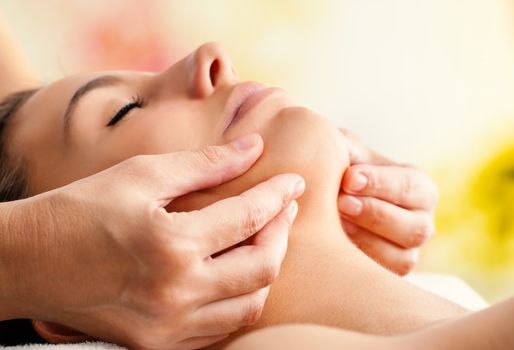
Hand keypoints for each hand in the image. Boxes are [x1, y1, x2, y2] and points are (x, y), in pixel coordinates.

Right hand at [2, 134, 303, 349]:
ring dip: (266, 268)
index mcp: (170, 245)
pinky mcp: (157, 345)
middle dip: (281, 233)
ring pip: (249, 305)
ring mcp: (167, 327)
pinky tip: (236, 271)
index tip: (294, 181)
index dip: (277, 196)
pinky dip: (239, 298)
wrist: (28, 262)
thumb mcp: (142, 174)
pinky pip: (220, 327)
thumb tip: (253, 148)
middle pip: (262, 268)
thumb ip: (205, 163)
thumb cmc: (80, 209)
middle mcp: (175, 294)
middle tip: (282, 208)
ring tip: (264, 237)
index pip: (247, 218)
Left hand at [337, 129, 437, 274]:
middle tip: (340, 203)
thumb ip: (346, 149)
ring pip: (403, 258)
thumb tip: (346, 166)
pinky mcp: (387, 272)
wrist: (327, 195)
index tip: (348, 178)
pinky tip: (335, 245)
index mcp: (419, 187)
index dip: (380, 183)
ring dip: (367, 241)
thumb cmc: (341, 168)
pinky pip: (383, 276)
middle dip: (375, 215)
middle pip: (415, 228)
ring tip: (335, 225)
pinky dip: (360, 262)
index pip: (409, 186)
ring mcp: (407, 251)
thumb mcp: (346, 150)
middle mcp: (421, 221)